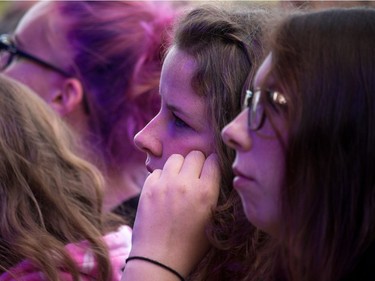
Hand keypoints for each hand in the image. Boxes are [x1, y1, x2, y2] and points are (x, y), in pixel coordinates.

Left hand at [128, 151, 220, 276]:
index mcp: (206, 193)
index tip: (210, 172)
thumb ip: (213, 195)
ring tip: (178, 180)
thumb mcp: (212, 221)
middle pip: (195, 155)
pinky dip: (161, 177)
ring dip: (179, 167)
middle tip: (194, 175)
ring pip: (175, 158)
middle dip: (197, 163)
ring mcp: (165, 184)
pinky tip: (163, 190)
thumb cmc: (191, 246)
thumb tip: (211, 176)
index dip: (213, 166)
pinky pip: (157, 171)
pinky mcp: (148, 188)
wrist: (159, 259)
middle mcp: (186, 184)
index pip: (214, 161)